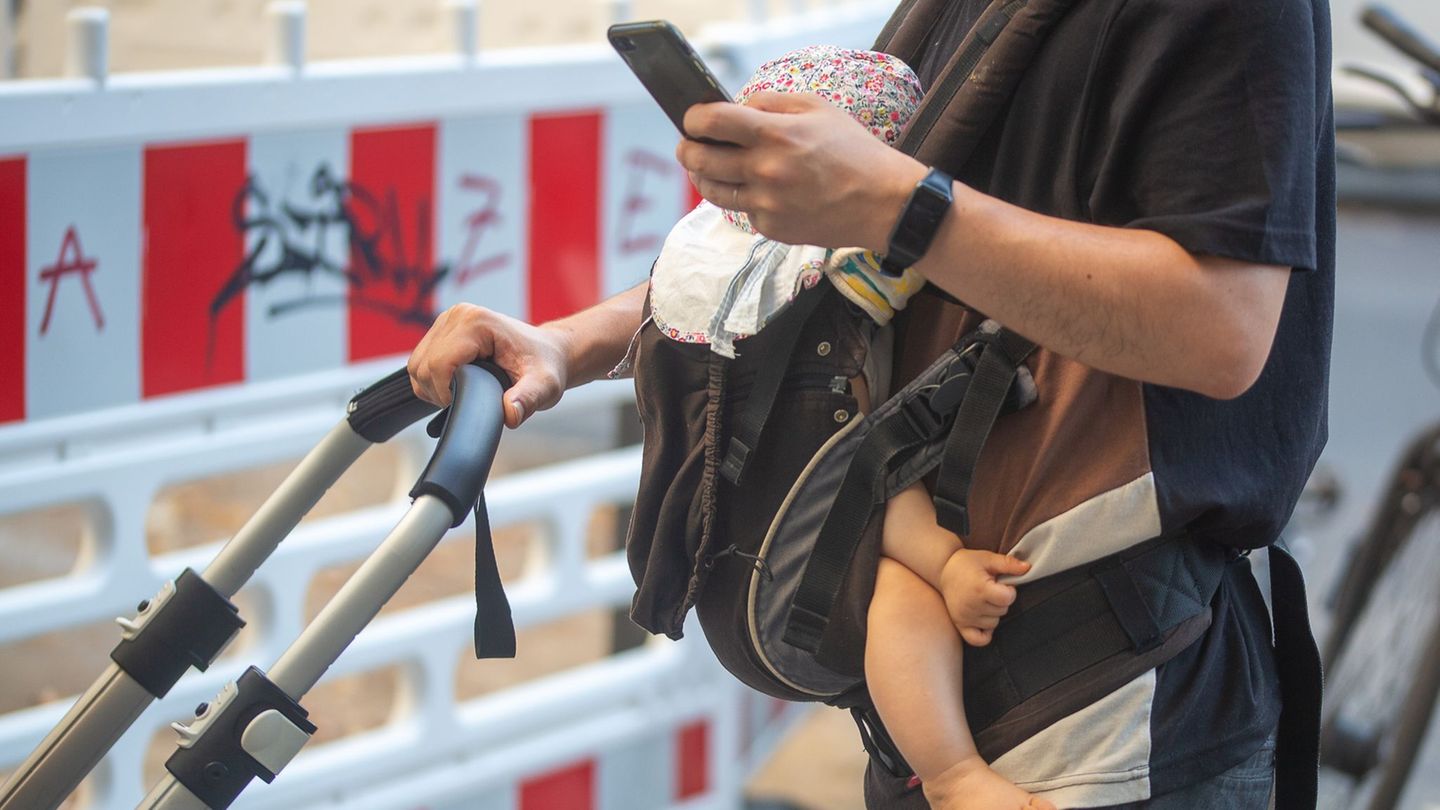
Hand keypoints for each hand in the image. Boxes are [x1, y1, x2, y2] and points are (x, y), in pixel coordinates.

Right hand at [407, 304, 569, 428]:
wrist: (546, 353)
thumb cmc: (544, 366)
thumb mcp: (544, 386)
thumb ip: (528, 399)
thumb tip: (509, 414)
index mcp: (476, 322)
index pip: (439, 364)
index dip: (447, 392)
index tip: (468, 403)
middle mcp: (457, 315)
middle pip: (423, 365)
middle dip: (440, 392)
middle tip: (468, 401)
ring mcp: (447, 320)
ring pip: (417, 365)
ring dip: (433, 388)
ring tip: (462, 394)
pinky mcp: (441, 330)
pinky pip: (419, 362)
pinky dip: (431, 381)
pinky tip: (455, 385)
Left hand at [676, 92, 926, 250]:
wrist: (881, 202)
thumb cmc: (853, 150)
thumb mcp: (817, 108)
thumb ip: (770, 102)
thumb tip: (736, 106)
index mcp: (774, 134)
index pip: (711, 123)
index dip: (693, 119)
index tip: (691, 119)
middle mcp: (764, 170)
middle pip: (700, 160)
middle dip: (687, 149)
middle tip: (688, 145)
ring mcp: (765, 204)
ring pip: (713, 191)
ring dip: (703, 177)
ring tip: (706, 167)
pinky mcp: (771, 228)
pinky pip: (743, 210)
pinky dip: (745, 198)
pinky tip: (759, 189)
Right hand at [938, 550, 1030, 646]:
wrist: (943, 569)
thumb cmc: (967, 563)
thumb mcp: (988, 558)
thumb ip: (1009, 564)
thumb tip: (1028, 568)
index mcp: (980, 588)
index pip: (1008, 598)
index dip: (1009, 591)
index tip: (1001, 584)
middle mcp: (972, 605)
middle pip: (1002, 611)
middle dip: (1001, 600)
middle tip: (990, 589)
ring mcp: (965, 617)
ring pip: (994, 623)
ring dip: (993, 613)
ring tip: (983, 599)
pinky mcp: (959, 624)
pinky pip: (978, 639)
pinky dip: (985, 633)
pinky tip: (984, 620)